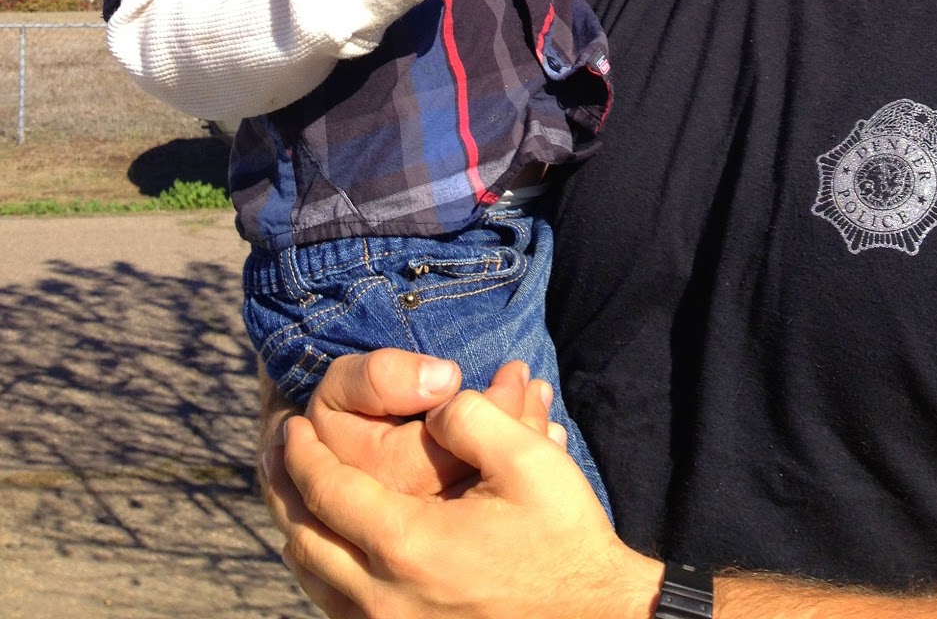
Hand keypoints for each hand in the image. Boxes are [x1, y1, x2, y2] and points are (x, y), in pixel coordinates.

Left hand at [262, 353, 573, 618]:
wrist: (593, 617)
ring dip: (297, 532)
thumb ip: (471, 417)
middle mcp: (384, 597)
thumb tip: (434, 404)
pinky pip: (339, 610)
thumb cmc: (562, 537)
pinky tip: (331, 548)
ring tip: (292, 496)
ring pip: (314, 584)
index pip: (327, 492)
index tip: (292, 425)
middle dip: (285, 492)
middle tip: (277, 453)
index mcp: (407, 544)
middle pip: (304, 541)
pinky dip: (322, 574)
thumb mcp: (528, 460)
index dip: (303, 455)